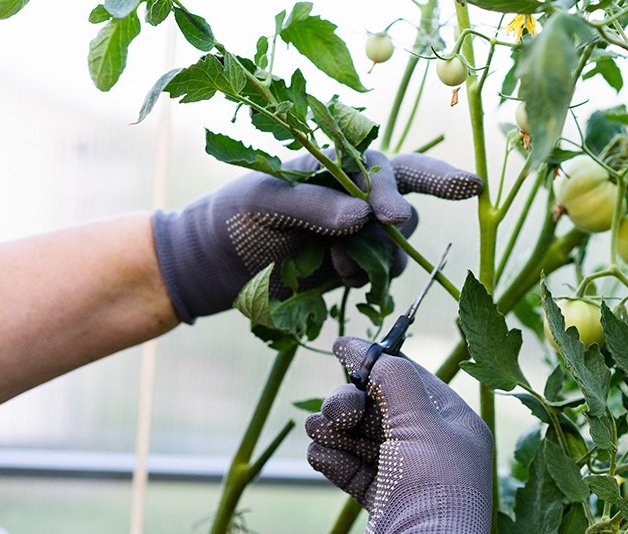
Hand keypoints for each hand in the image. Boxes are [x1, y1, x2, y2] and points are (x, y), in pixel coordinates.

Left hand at [152, 151, 481, 322]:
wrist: (217, 265)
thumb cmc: (235, 217)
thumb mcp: (265, 201)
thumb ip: (313, 204)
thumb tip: (363, 215)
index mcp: (335, 164)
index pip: (383, 167)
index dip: (407, 181)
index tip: (393, 214)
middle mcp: (355, 194)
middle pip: (404, 198)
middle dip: (410, 207)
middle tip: (409, 213)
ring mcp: (358, 232)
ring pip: (398, 242)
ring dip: (378, 253)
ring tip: (337, 261)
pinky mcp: (355, 265)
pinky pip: (382, 272)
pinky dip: (367, 276)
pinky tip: (338, 274)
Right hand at [305, 337, 492, 533]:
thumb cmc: (432, 485)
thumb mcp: (419, 421)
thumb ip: (393, 378)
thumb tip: (367, 348)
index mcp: (454, 422)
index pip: (410, 378)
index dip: (375, 362)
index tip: (340, 347)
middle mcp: (433, 445)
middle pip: (379, 407)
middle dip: (350, 404)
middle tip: (337, 413)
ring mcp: (407, 474)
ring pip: (361, 437)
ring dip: (336, 430)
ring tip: (320, 433)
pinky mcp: (383, 501)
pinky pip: (352, 467)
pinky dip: (334, 459)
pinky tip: (322, 456)